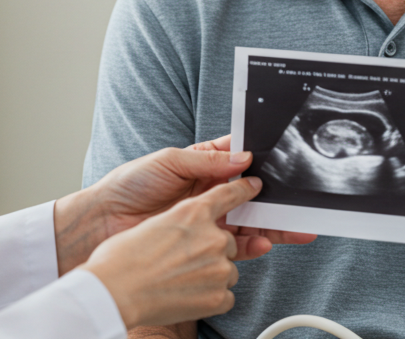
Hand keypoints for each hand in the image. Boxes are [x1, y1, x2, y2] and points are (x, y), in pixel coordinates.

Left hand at [56, 137, 315, 272]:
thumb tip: (244, 158)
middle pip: (252, 196)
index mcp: (203, 166)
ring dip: (271, 226)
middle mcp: (209, 193)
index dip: (263, 163)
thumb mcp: (169, 162)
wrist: (103, 220)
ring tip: (292, 229)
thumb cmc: (129, 184)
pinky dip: (251, 246)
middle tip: (301, 205)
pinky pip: (233, 245)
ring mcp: (207, 219)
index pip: (240, 163)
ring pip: (248, 222)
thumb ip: (207, 161)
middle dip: (277, 201)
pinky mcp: (200, 242)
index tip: (285, 165)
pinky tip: (263, 243)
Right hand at [80, 177, 259, 327]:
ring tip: (178, 280)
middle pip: (229, 241)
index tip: (253, 186)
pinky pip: (226, 294)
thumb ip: (182, 220)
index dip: (244, 190)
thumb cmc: (122, 257)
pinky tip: (185, 295)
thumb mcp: (156, 223)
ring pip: (227, 269)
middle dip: (212, 251)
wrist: (113, 291)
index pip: (229, 195)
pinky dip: (210, 297)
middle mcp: (212, 237)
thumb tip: (196, 227)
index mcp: (194, 212)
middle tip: (183, 261)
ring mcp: (218, 267)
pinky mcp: (219, 296)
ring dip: (210, 274)